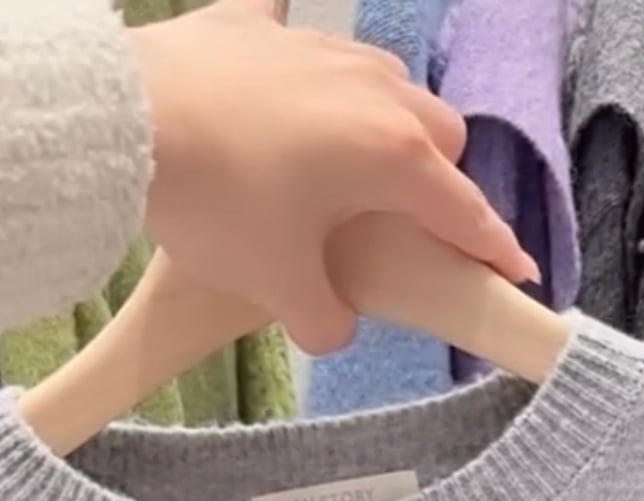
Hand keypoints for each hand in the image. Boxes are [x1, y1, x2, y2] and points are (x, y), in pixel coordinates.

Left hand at [130, 0, 536, 355]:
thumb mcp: (277, 285)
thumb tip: (332, 327)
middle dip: (436, 177)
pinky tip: (273, 76)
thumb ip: (324, 318)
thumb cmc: (218, 203)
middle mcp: (372, 91)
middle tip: (402, 220)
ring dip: (379, 121)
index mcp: (393, 157)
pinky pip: (293, 32)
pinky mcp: (255, 25)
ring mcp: (317, 47)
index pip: (463, 212)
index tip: (514, 272)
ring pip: (382, 81)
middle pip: (438, 132)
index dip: (491, 249)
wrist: (128, 120)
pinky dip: (295, 62)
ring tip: (341, 163)